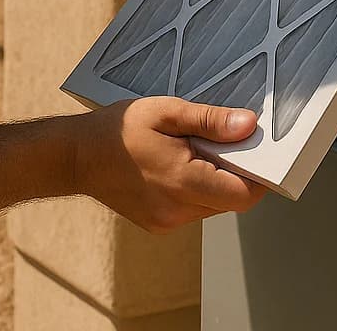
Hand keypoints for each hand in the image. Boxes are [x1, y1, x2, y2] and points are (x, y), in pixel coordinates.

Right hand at [72, 98, 267, 232]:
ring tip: (189, 151)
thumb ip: (210, 121)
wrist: (76, 156)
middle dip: (234, 173)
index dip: (260, 177)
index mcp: (183, 180)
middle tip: (218, 142)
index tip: (260, 153)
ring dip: (212, 181)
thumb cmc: (118, 129)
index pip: (243, 194)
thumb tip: (249, 126)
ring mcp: (167, 221)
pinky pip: (192, 209)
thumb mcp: (166, 112)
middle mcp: (178, 209)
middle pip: (229, 200)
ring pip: (211, 205)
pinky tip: (172, 166)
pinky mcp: (158, 224)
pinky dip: (193, 190)